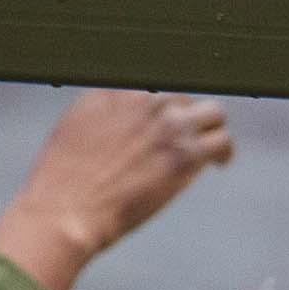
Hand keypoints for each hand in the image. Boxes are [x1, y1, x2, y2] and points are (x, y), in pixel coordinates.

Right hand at [0, 90, 233, 289]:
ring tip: (210, 151)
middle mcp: (145, 99)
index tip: (167, 120)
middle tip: (189, 140)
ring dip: (213, 131)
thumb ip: (107, 109)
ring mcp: (168, 125)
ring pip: (213, 113)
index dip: (166, 104)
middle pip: (186, 95)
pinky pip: (222, 142)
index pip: (158, 82)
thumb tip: (124, 112)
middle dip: (189, 118)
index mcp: (117, 88)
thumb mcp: (77, 123)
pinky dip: (224, 153)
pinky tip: (218, 166)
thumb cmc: (64, 178)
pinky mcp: (185, 154)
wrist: (67, 207)